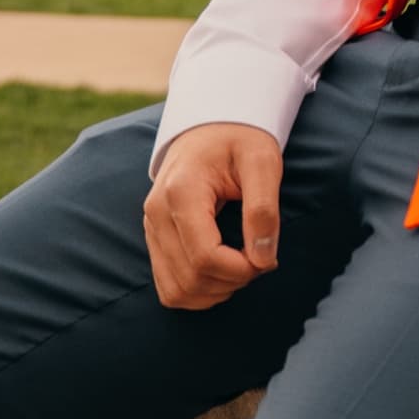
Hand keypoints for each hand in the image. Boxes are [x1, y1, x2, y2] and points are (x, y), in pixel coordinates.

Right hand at [143, 124, 284, 310]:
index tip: (267, 258)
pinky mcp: (153, 237)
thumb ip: (263, 209)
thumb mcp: (262, 162)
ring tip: (240, 266)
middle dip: (233, 281)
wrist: (210, 127)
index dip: (241, 270)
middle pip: (191, 279)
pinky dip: (197, 292)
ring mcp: (151, 227)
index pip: (205, 257)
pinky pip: (169, 286)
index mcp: (181, 192)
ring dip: (215, 292)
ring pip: (176, 291)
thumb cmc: (240, 140)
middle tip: (259, 259)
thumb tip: (263, 259)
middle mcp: (157, 213)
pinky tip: (222, 273)